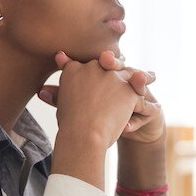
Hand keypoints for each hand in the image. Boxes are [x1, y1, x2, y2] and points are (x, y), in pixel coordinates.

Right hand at [38, 50, 165, 143]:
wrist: (83, 134)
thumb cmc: (68, 124)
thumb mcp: (60, 105)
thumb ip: (56, 92)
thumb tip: (41, 90)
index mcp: (74, 69)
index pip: (87, 62)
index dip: (97, 63)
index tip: (103, 61)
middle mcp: (93, 66)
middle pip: (108, 62)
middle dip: (116, 64)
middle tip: (125, 63)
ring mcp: (111, 76)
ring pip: (127, 71)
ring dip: (137, 74)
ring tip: (149, 76)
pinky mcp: (127, 88)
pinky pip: (139, 86)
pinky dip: (146, 87)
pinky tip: (154, 88)